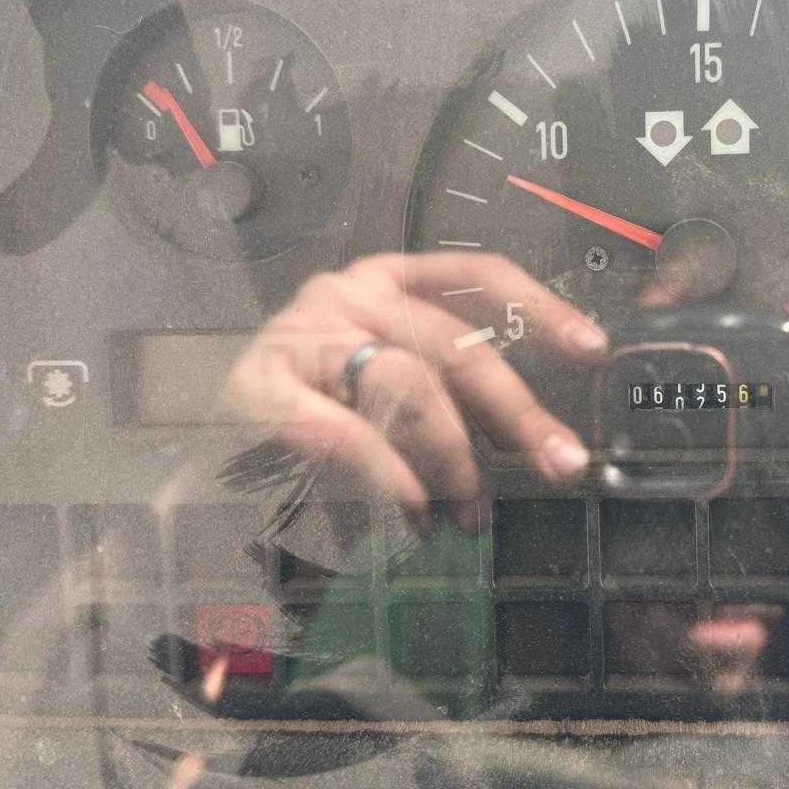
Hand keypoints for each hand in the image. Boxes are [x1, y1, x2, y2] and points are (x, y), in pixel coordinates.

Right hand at [225, 251, 606, 518]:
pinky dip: (389, 476)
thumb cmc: (312, 418)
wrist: (195, 447)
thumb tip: (542, 444)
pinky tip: (412, 512)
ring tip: (465, 515)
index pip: (474, 273)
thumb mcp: (388, 391)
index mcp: (386, 281)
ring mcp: (301, 335)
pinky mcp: (259, 389)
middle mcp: (346, 293)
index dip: (539, 306)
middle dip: (516, 411)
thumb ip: (453, 401)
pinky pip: (346, 431)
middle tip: (561, 464)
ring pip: (409, 383)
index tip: (593, 349)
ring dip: (453, 458)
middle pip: (453, 341)